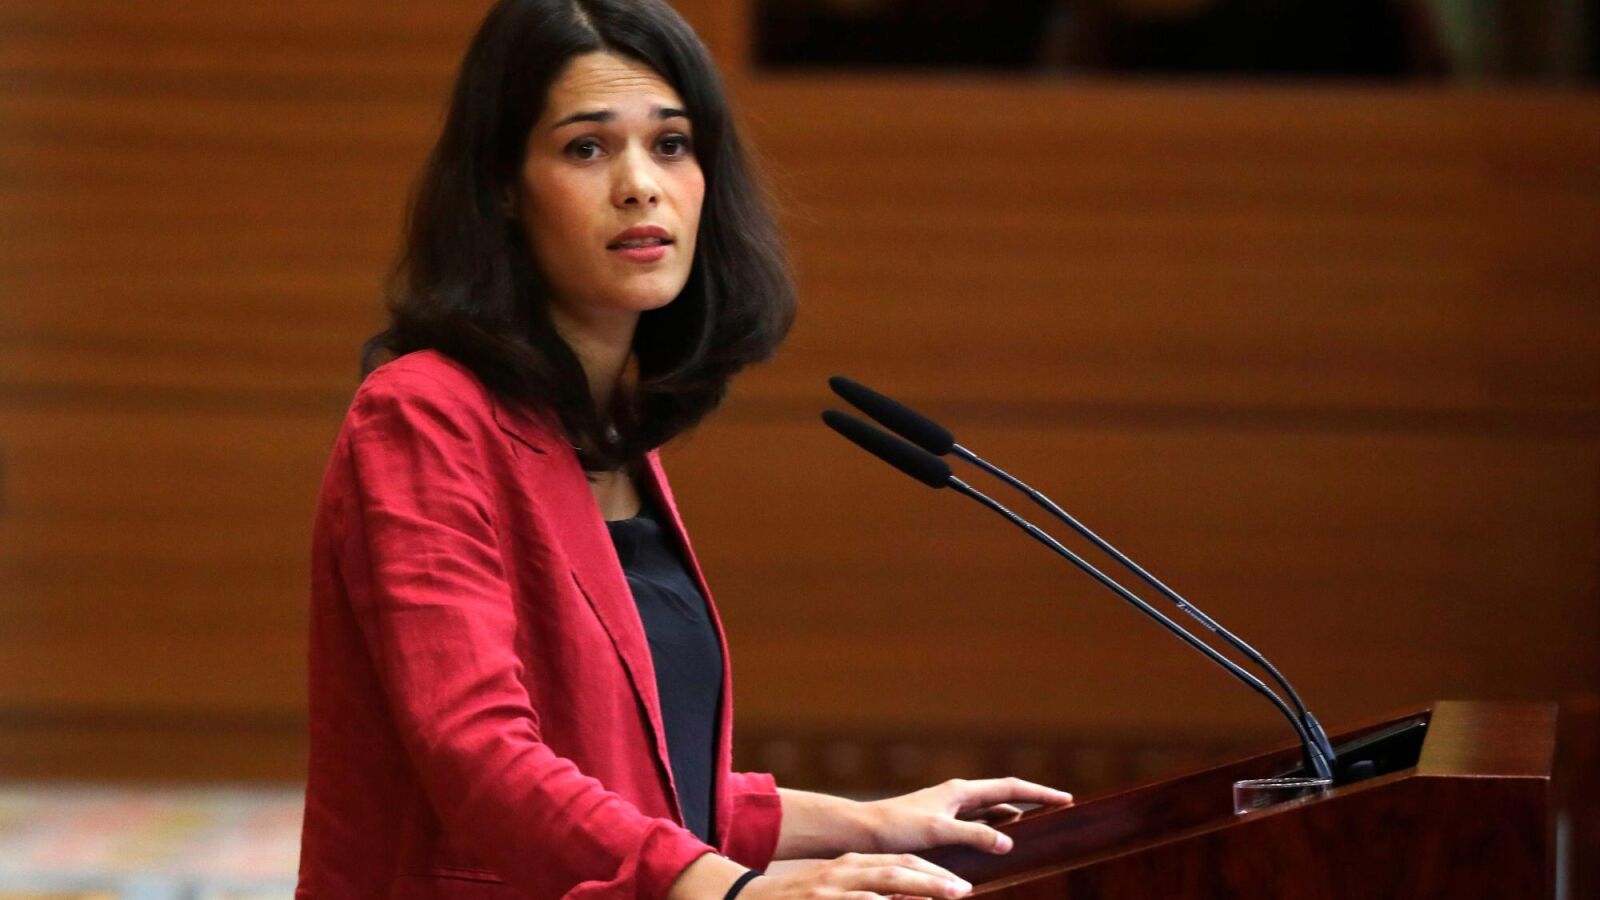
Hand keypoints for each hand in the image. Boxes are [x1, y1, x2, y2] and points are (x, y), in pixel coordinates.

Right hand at [746, 853, 972, 899]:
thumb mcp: (832, 892)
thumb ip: (865, 894)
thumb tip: (898, 898)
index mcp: (850, 866)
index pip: (899, 862)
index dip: (931, 872)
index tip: (959, 885)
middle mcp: (844, 871)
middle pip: (899, 868)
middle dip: (935, 879)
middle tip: (964, 890)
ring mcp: (831, 887)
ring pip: (883, 882)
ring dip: (919, 887)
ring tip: (947, 896)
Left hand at [860, 777, 1074, 854]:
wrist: (863, 831)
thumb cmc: (897, 828)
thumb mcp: (939, 833)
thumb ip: (975, 837)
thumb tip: (1009, 841)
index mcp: (960, 791)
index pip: (1010, 787)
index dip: (1040, 793)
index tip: (1066, 799)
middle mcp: (957, 795)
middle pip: (1004, 795)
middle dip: (1032, 801)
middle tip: (1058, 810)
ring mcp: (948, 808)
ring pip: (990, 810)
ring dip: (1014, 817)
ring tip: (1035, 828)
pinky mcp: (940, 823)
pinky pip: (976, 823)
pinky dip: (993, 829)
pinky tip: (997, 843)